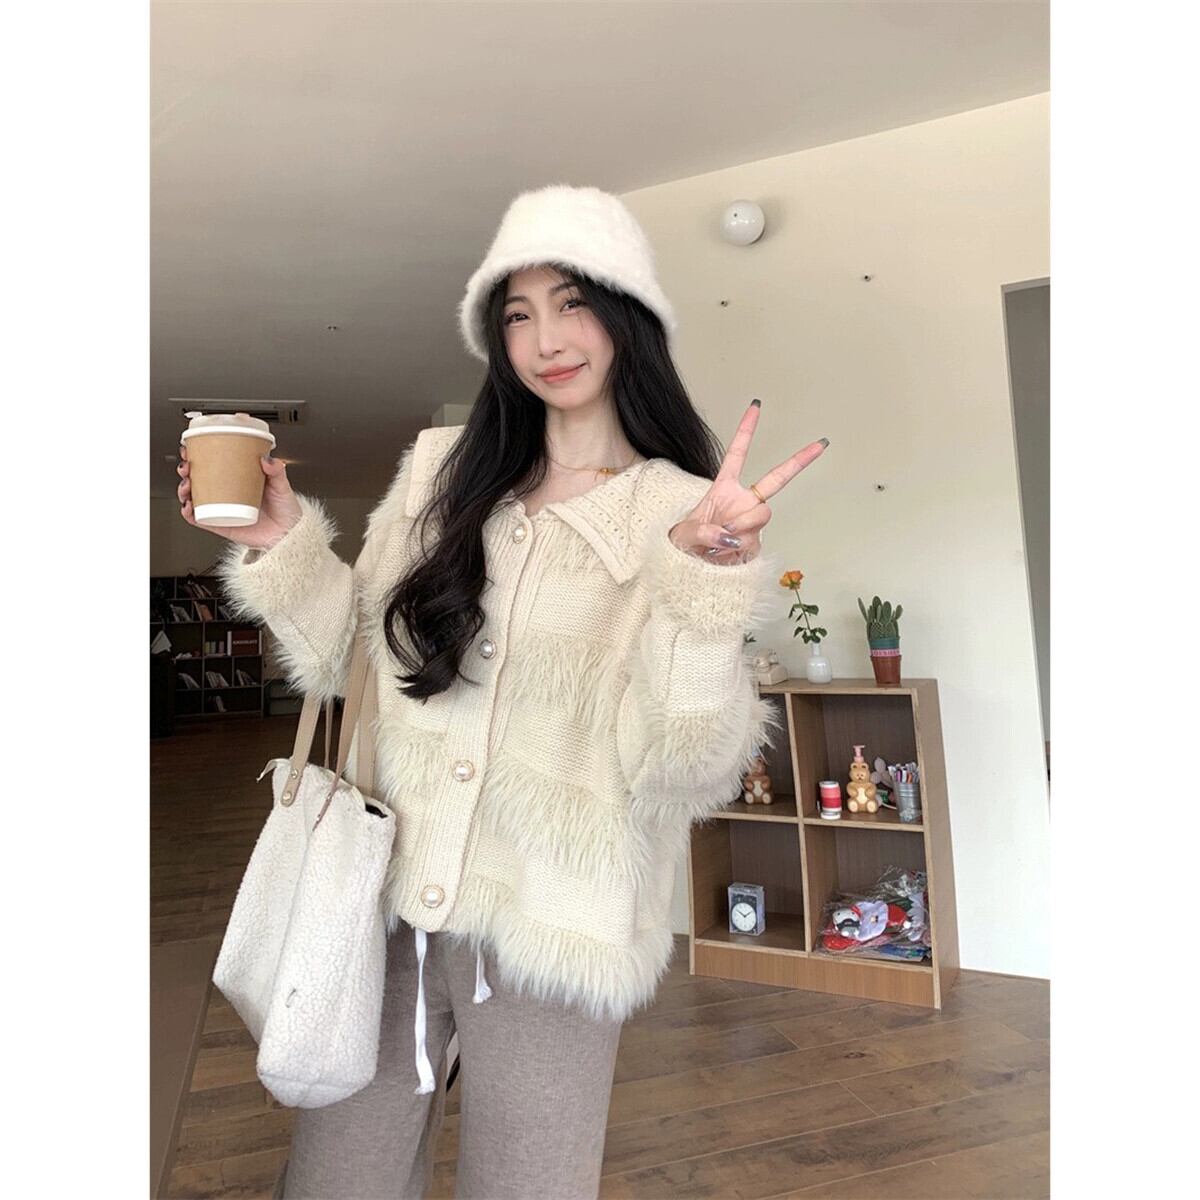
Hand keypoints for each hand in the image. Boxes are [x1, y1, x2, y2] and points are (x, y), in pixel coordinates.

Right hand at [176, 443, 302, 548]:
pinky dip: (189, 513)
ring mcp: (222, 509)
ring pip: (195, 497)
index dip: (198, 455)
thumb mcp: (282, 486)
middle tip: (187, 466)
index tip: (191, 448)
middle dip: (186, 470)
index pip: (213, 463)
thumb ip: (277, 471)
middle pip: (198, 478)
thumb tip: (266, 459)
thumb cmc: (286, 509)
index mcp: (239, 478)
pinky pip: (199, 520)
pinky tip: (188, 507)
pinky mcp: (220, 525)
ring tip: (187, 485)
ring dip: (184, 490)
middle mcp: (227, 492)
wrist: (288, 534)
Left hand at [667, 399, 828, 564]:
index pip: (737, 454)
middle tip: (819, 445)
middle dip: (799, 461)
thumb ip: (703, 532)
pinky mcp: (755, 543)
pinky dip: (736, 551)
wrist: (688, 567)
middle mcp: (742, 502)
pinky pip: (753, 543)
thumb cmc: (684, 544)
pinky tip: (723, 555)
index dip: (747, 430)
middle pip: (776, 480)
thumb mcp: (684, 534)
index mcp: (723, 489)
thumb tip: (727, 535)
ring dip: (741, 528)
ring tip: (719, 541)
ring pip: (761, 516)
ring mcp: (750, 523)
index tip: (757, 407)